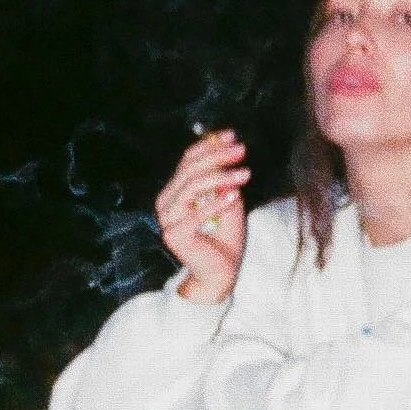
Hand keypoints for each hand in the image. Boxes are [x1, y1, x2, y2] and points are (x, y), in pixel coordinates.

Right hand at [156, 127, 247, 304]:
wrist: (220, 273)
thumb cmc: (224, 237)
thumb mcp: (228, 200)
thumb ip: (224, 178)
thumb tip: (228, 147)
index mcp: (176, 190)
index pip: (188, 160)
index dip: (209, 145)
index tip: (232, 136)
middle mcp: (167, 201)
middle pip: (189, 169)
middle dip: (217, 156)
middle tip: (241, 151)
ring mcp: (167, 218)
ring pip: (191, 187)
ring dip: (220, 177)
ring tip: (244, 175)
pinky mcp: (174, 234)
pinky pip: (195, 213)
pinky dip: (216, 203)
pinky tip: (234, 196)